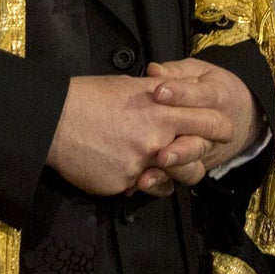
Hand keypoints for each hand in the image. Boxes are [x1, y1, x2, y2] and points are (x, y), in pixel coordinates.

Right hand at [45, 73, 237, 197]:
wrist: (53, 121)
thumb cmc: (90, 96)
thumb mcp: (133, 85)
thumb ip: (163, 92)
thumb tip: (183, 89)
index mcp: (164, 112)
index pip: (211, 123)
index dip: (220, 128)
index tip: (220, 130)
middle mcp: (158, 142)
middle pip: (196, 162)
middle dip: (194, 161)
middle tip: (185, 156)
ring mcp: (140, 167)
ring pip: (167, 182)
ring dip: (163, 176)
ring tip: (150, 166)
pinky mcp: (123, 185)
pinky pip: (136, 188)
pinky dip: (130, 179)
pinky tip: (115, 165)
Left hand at [143, 58, 260, 191]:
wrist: (241, 114)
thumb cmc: (209, 88)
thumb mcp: (198, 72)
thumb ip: (176, 72)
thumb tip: (154, 70)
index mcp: (216, 99)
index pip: (201, 96)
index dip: (181, 94)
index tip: (159, 92)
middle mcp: (212, 132)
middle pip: (199, 142)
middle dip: (180, 149)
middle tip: (161, 152)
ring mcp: (202, 152)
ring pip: (192, 167)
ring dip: (172, 170)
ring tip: (149, 173)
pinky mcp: (191, 167)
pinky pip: (177, 179)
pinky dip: (160, 183)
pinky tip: (141, 183)